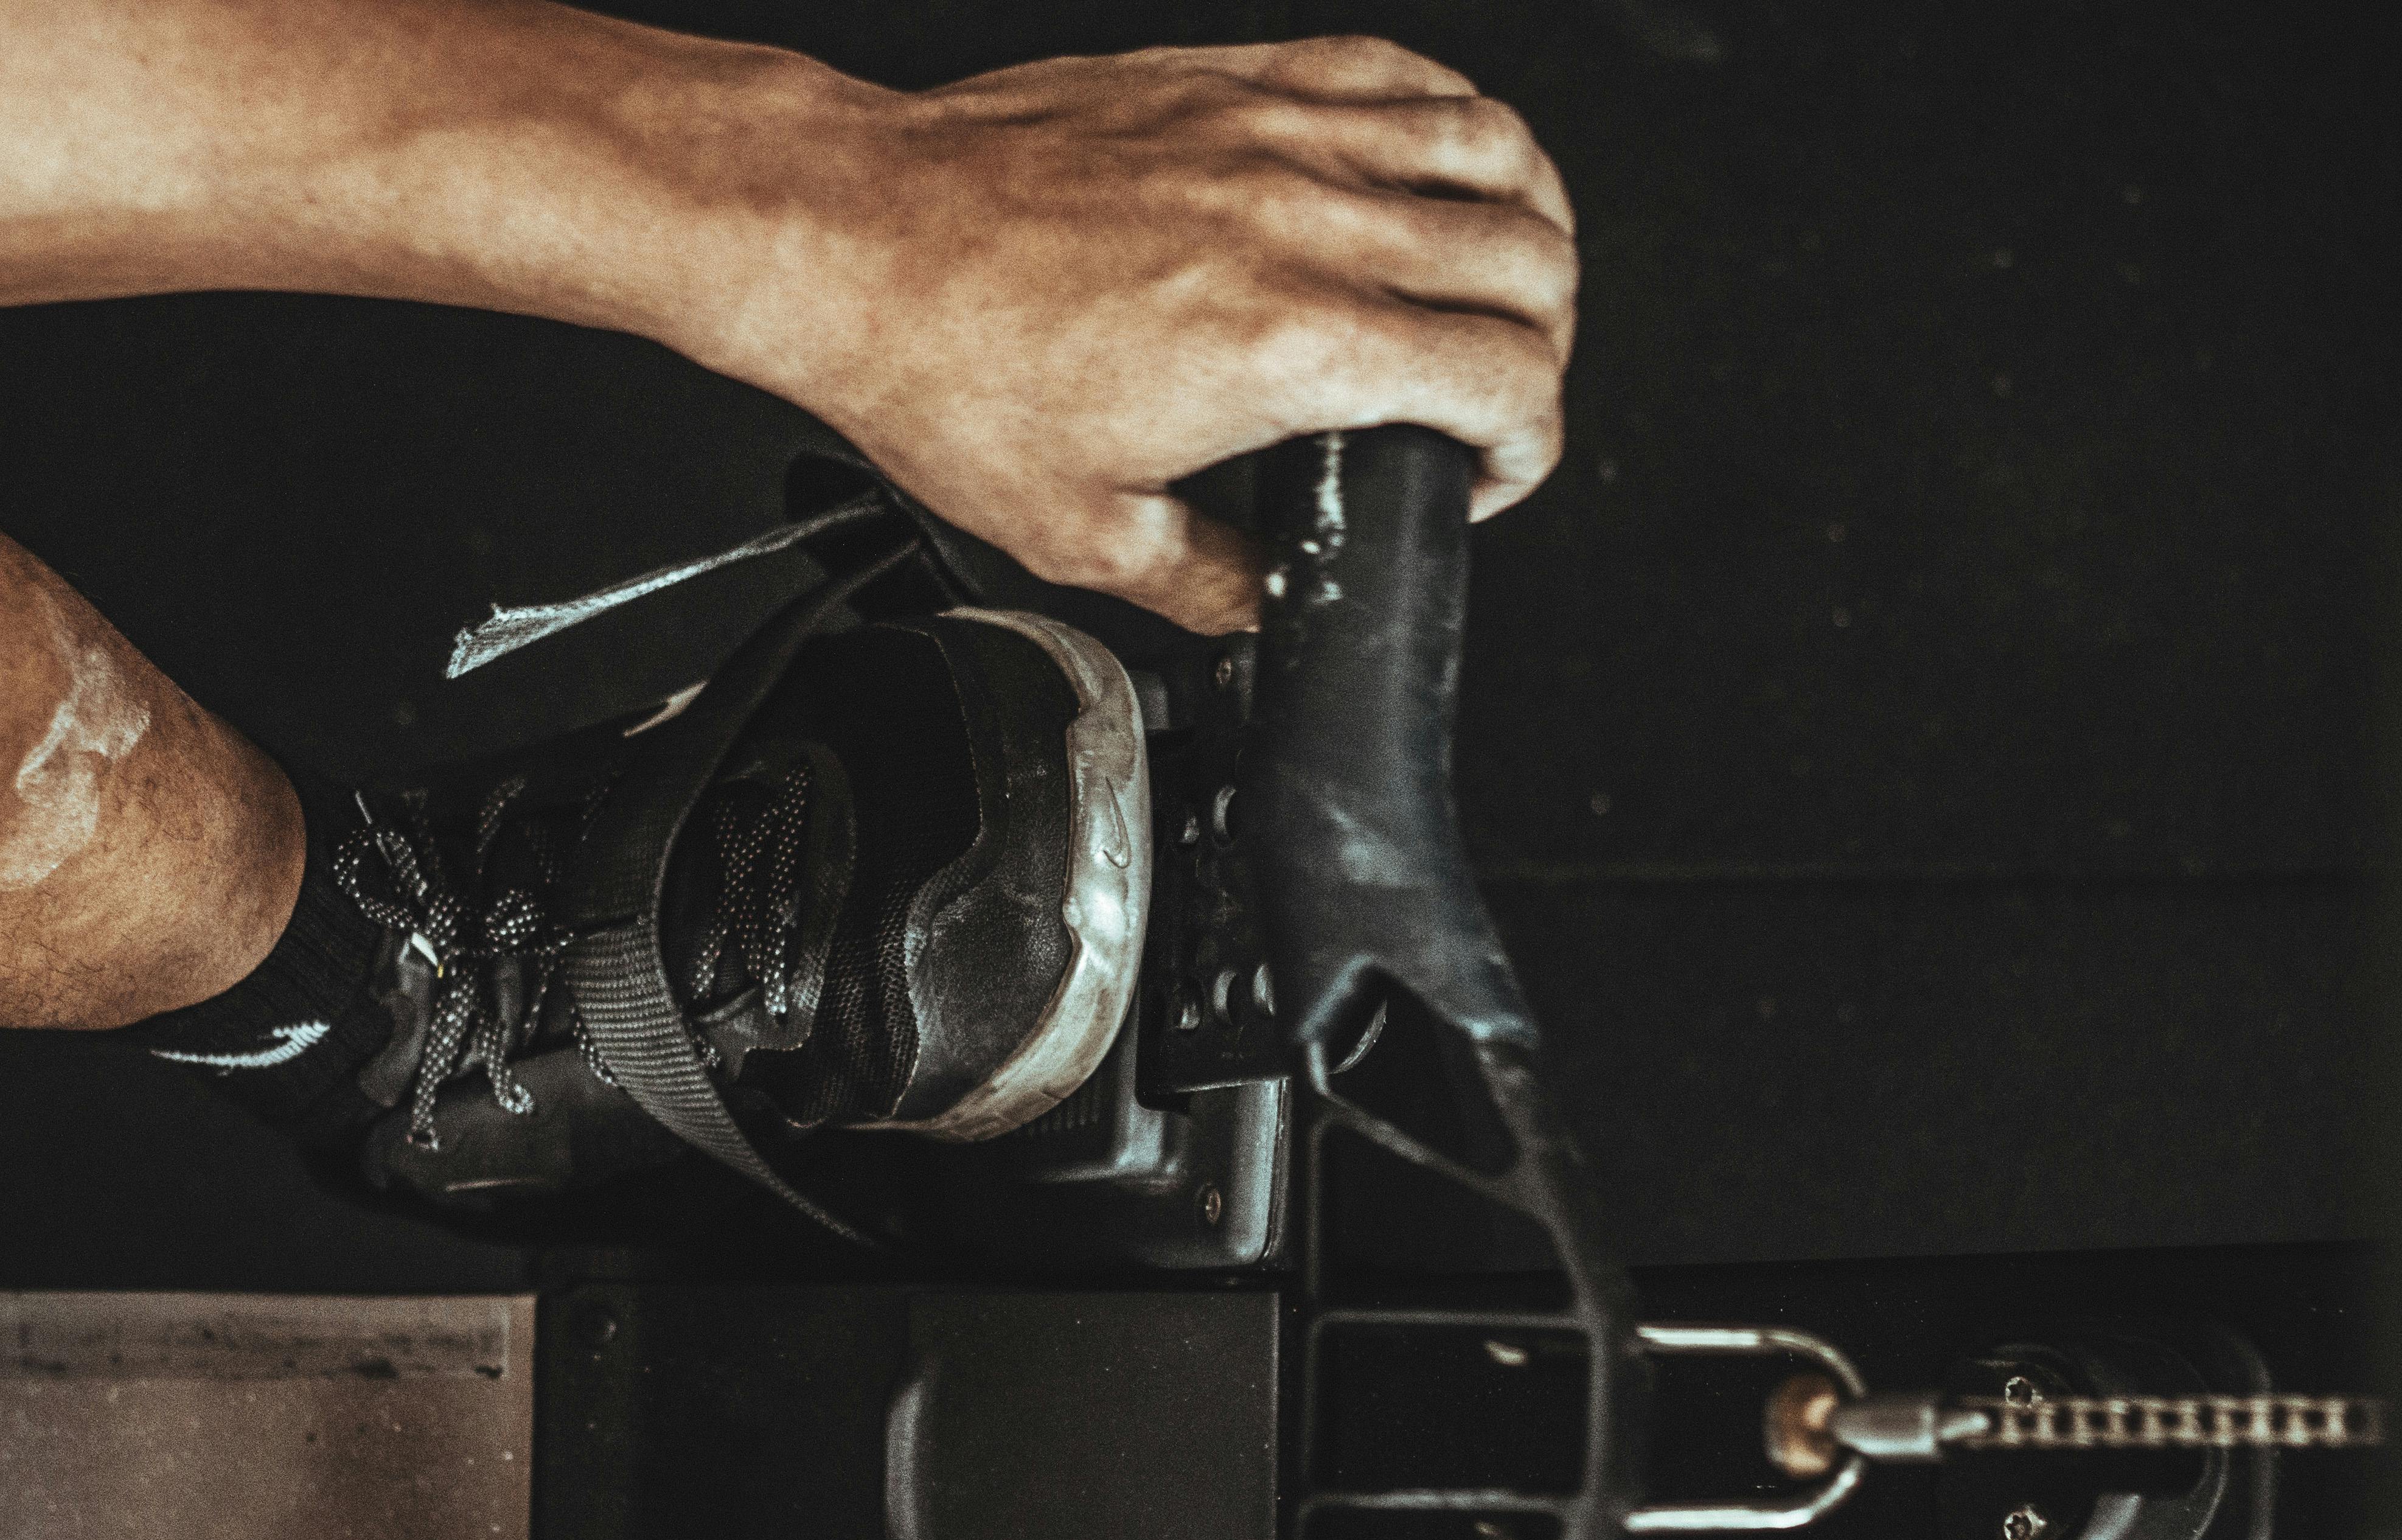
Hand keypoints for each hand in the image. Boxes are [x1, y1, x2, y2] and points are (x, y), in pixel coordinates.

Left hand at [741, 38, 1578, 633]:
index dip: (1528, 444)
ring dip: (1531, 224)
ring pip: (1495, 149)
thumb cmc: (943, 366)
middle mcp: (1302, 224)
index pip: (1501, 378)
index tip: (1484, 474)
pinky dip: (1455, 122)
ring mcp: (1274, 136)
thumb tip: (1263, 604)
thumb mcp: (1081, 535)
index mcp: (1284, 348)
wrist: (855, 243)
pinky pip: (1398, 72)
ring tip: (1506, 283)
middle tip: (1495, 397)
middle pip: (1529, 262)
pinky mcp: (1233, 80)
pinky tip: (1443, 165)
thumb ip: (1205, 581)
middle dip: (1546, 348)